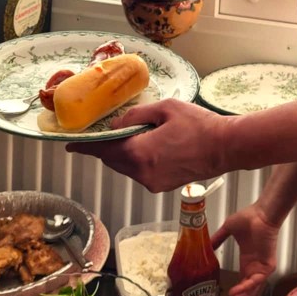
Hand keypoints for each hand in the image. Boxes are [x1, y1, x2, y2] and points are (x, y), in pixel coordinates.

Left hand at [66, 99, 225, 191]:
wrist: (225, 147)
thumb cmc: (199, 124)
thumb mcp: (166, 109)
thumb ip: (136, 116)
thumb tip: (117, 125)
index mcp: (140, 153)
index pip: (103, 150)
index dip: (85, 147)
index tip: (71, 145)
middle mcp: (142, 173)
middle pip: (113, 161)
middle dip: (106, 149)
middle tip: (101, 135)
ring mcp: (152, 182)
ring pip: (126, 168)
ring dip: (123, 154)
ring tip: (130, 136)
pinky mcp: (162, 186)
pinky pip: (140, 172)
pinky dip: (137, 161)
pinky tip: (148, 146)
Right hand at [212, 202, 279, 295]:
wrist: (261, 213)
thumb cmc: (248, 219)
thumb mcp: (228, 230)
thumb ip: (218, 239)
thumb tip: (205, 245)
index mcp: (247, 264)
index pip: (238, 288)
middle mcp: (254, 270)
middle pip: (243, 295)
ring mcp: (261, 270)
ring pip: (249, 292)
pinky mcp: (267, 267)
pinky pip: (255, 281)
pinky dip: (245, 288)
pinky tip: (235, 293)